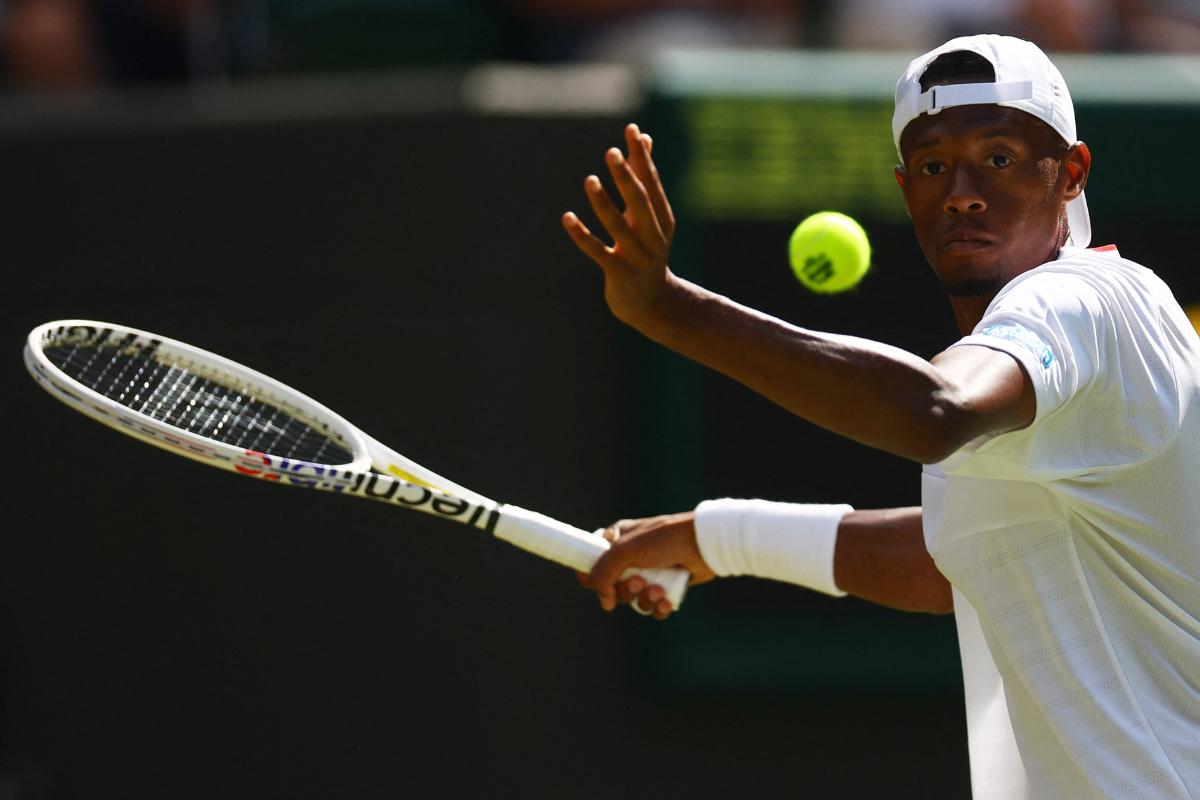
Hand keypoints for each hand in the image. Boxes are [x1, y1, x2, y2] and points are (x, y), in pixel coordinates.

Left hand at [562, 123, 678, 328]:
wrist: (653, 303)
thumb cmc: (646, 250)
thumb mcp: (649, 216)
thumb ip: (644, 177)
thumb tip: (644, 136)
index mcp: (662, 219)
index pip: (652, 183)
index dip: (642, 157)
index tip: (632, 130)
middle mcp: (653, 237)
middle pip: (639, 202)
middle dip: (626, 176)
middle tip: (611, 152)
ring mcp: (637, 257)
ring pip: (618, 226)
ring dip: (603, 203)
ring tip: (589, 179)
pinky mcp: (619, 274)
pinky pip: (598, 252)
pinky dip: (582, 235)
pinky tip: (567, 218)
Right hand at [578, 512, 715, 620]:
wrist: (703, 544)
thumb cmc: (664, 540)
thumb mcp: (625, 550)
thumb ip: (603, 573)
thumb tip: (604, 602)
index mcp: (618, 539)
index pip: (592, 559)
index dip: (590, 574)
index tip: (594, 584)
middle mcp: (632, 556)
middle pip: (612, 586)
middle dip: (625, 590)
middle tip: (638, 582)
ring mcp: (650, 572)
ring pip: (633, 599)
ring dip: (643, 600)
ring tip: (658, 591)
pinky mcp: (666, 586)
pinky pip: (653, 607)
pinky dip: (658, 607)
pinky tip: (667, 600)